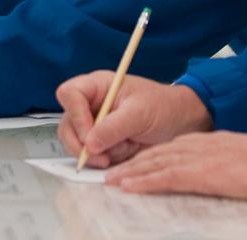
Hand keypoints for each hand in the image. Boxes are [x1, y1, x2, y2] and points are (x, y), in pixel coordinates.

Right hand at [56, 73, 211, 166]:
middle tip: (102, 156)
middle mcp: (91, 105)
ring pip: (77, 144)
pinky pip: (92, 156)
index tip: (90, 134)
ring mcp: (94, 125)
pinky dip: (107, 159)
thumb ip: (113, 127)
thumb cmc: (162, 106)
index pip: (69, 94)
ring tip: (126, 148)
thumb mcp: (140, 113)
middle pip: (67, 125)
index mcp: (98, 86)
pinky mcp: (100, 143)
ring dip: (99, 153)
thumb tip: (90, 144)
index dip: (74, 115)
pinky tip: (126, 151)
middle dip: (83, 144)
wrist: (179, 123)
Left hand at [107, 131, 246, 200]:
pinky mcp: (199, 173)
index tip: (129, 164)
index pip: (166, 148)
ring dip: (129, 172)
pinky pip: (164, 177)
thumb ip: (218, 160)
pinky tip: (128, 186)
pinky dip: (143, 181)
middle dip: (130, 163)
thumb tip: (211, 171)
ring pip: (153, 163)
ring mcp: (195, 158)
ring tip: (110, 180)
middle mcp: (195, 146)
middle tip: (109, 173)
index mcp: (204, 142)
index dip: (145, 157)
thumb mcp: (236, 156)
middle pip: (154, 154)